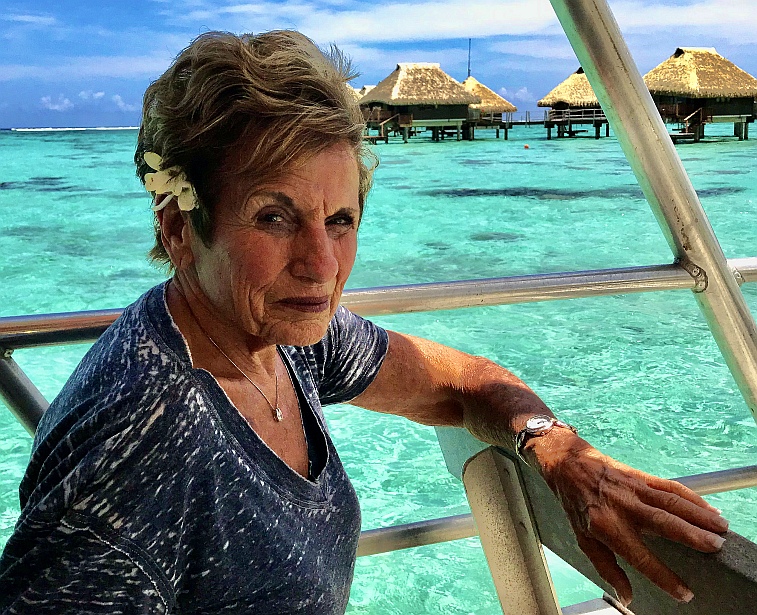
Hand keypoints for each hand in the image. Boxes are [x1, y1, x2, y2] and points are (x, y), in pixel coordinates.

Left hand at [529, 431, 728, 605]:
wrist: (568, 465)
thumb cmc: (576, 506)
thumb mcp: (583, 540)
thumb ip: (607, 568)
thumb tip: (627, 596)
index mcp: (607, 527)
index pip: (640, 558)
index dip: (663, 577)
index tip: (685, 592)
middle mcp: (622, 507)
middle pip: (662, 523)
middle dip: (691, 536)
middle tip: (716, 547)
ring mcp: (633, 490)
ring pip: (671, 502)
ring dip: (699, 515)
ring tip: (722, 528)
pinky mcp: (640, 476)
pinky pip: (669, 486)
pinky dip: (692, 498)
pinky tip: (709, 508)